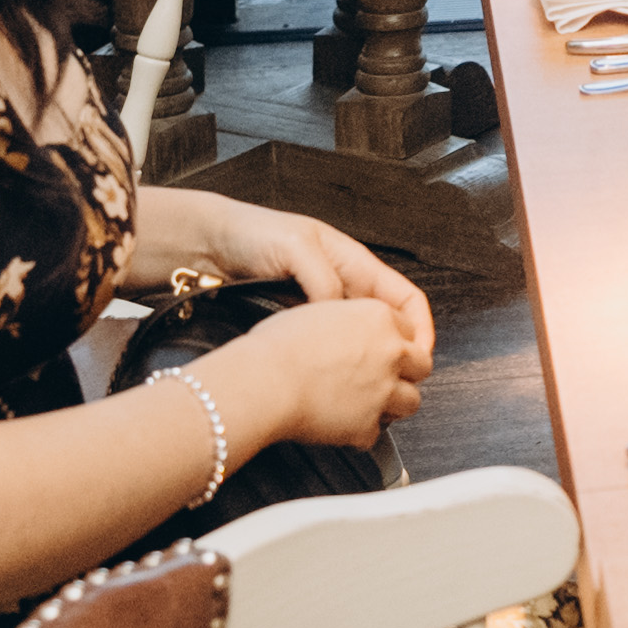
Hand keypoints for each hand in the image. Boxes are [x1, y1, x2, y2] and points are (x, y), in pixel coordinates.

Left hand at [145, 188, 434, 380]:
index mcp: (353, 265)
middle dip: (397, 357)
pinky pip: (327, 355)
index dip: (419, 328)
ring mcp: (321, 313)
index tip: (419, 357)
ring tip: (363, 392)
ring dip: (366, 369)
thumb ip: (323, 278)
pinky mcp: (299, 332)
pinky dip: (334, 373)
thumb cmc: (252, 235)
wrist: (207, 247)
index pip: (404, 299)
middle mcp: (342, 291)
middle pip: (387, 330)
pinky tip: (329, 387)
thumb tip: (338, 314)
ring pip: (358, 347)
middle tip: (392, 384)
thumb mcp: (296, 246)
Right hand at [221, 292, 418, 456]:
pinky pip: (376, 433)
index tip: (387, 352)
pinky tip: (344, 425)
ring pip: (412, 401)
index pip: (410, 330)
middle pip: (421, 365)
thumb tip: (349, 334)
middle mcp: (390, 352)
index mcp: (378, 318)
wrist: (265, 382)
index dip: (396, 342)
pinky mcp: (369, 424)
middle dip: (406, 373)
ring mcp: (384, 390)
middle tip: (385, 379)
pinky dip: (362, 432)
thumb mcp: (319, 313)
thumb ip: (348, 322)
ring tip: (370, 405)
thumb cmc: (277, 348)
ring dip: (393, 405)